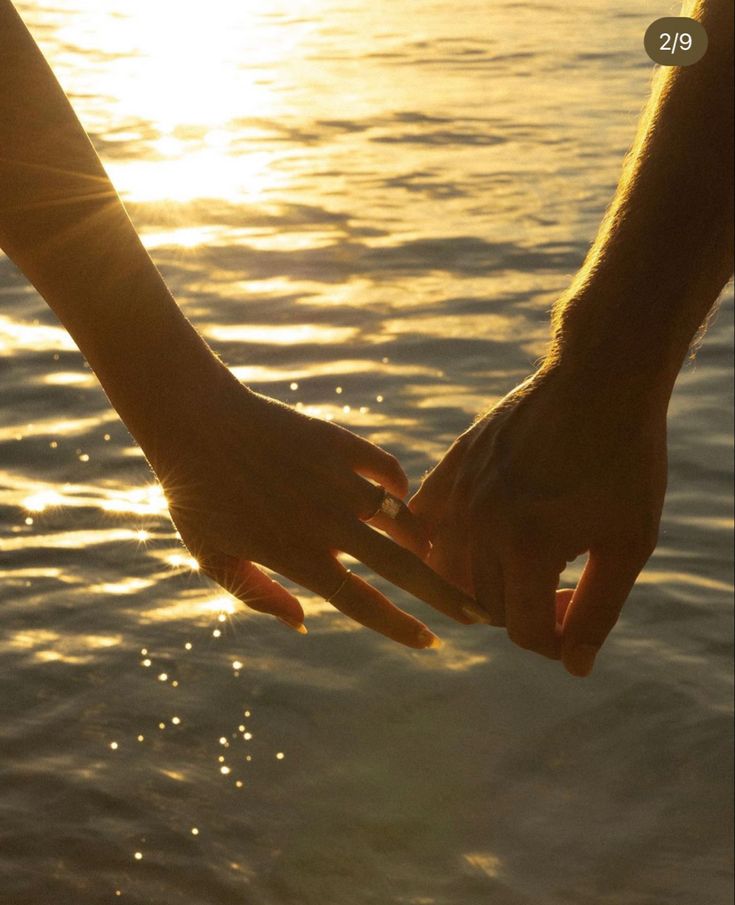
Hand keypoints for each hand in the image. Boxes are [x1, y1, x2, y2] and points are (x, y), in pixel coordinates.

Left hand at [140, 369, 479, 647]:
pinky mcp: (338, 444)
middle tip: (478, 611)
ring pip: (402, 517)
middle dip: (445, 594)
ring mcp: (336, 480)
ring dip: (422, 540)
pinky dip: (400, 486)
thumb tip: (305, 623)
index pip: (363, 604)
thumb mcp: (213, 557)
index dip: (401, 628)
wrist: (194, 420)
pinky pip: (387, 469)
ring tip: (429, 550)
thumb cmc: (195, 496)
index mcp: (296, 554)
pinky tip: (399, 497)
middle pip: (402, 567)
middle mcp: (326, 521)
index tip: (431, 643)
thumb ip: (258, 596)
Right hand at [410, 363, 667, 673]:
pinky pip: (422, 525)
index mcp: (528, 547)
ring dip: (480, 586)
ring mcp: (459, 494)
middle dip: (525, 610)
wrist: (598, 383)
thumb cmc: (625, 463)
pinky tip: (471, 539)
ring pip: (446, 574)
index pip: (525, 631)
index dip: (558, 638)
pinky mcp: (450, 469)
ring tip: (518, 567)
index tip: (580, 606)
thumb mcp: (629, 544)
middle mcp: (481, 525)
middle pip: (484, 607)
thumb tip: (574, 668)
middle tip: (563, 582)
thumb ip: (600, 612)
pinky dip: (437, 545)